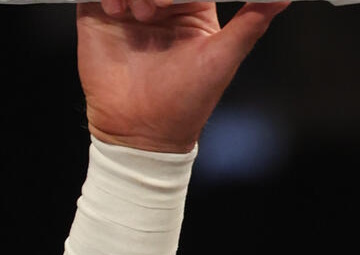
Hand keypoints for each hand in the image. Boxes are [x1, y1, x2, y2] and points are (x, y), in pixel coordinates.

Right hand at [78, 0, 289, 152]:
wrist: (142, 129)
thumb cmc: (188, 99)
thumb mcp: (224, 57)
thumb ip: (252, 22)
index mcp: (193, 10)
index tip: (175, 1)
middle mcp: (161, 5)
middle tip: (157, 7)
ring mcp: (129, 9)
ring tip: (139, 13)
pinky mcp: (99, 15)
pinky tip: (117, 11)